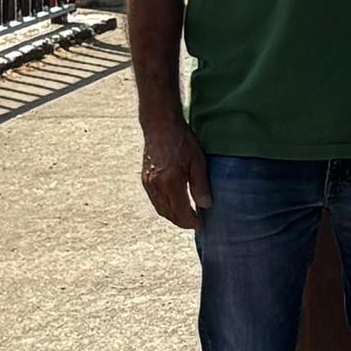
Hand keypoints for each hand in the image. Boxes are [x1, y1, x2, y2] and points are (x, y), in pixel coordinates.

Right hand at [137, 114, 204, 231]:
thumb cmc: (182, 140)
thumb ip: (201, 185)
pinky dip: (164, 207)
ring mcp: (148, 183)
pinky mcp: (145, 179)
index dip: (191, 222)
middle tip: (194, 223)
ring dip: (172, 216)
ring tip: (186, 217)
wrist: (160, 125)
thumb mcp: (198, 161)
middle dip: (182, 222)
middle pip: (169, 214)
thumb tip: (206, 206)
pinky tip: (174, 204)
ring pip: (160, 209)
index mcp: (170, 182)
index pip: (181, 212)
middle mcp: (156, 186)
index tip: (201, 225)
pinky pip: (155, 200)